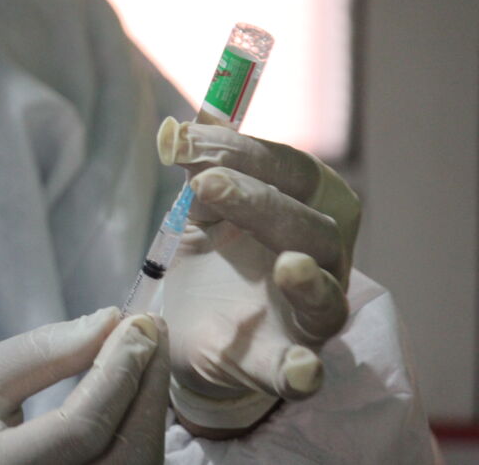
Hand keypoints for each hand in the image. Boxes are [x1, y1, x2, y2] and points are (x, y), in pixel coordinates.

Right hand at [0, 308, 169, 464]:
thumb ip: (41, 351)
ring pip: (136, 463)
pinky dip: (137, 425)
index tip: (136, 320)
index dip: (117, 371)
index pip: (80, 429)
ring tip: (143, 350)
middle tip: (150, 327)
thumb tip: (109, 321)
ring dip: (148, 403)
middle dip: (146, 384)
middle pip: (124, 452)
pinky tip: (131, 387)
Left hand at [156, 112, 359, 437]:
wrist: (196, 329)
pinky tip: (300, 370)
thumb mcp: (202, 207)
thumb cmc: (213, 257)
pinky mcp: (287, 364)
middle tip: (205, 183)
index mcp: (304, 208)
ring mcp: (309, 316)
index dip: (244, 151)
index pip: (291, 170)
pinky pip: (304, 372)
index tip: (184, 141)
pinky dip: (303, 372)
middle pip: (313, 225)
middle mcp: (321, 258)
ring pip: (325, 296)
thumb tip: (176, 129)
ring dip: (307, 279)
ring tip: (285, 266)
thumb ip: (200, 166)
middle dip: (261, 201)